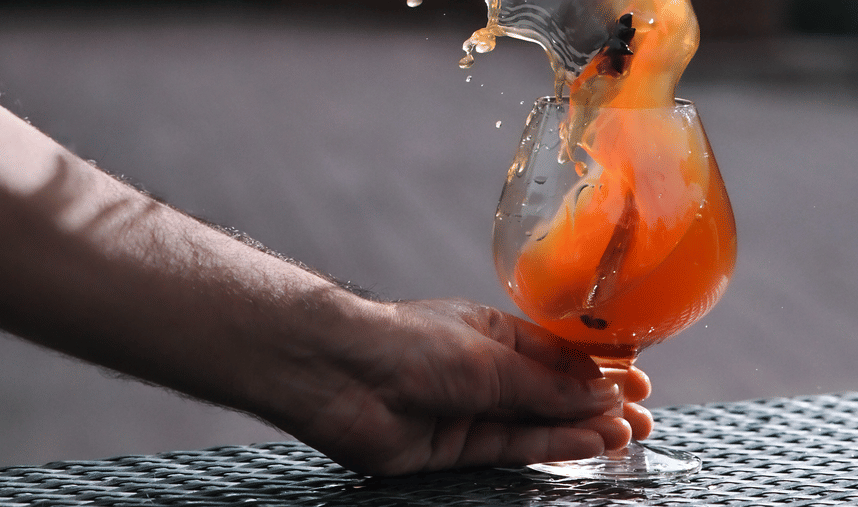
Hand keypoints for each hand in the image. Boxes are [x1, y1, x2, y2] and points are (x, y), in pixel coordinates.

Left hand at [273, 297, 651, 475]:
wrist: (342, 374)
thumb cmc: (411, 343)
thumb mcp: (490, 357)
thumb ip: (546, 384)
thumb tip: (603, 394)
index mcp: (489, 333)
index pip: (554, 354)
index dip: (596, 369)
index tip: (637, 380)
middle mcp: (481, 371)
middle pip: (549, 393)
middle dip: (596, 406)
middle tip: (643, 419)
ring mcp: (467, 410)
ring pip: (535, 424)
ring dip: (581, 430)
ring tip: (627, 436)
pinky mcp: (453, 448)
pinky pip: (512, 448)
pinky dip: (550, 447)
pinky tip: (588, 445)